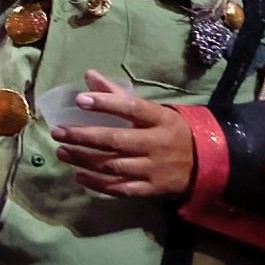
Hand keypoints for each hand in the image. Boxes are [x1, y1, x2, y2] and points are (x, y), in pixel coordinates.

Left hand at [50, 70, 193, 198]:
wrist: (207, 164)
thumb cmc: (171, 131)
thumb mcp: (154, 110)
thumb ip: (119, 94)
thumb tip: (89, 75)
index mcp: (160, 119)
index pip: (131, 107)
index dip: (106, 103)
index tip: (79, 100)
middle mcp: (156, 144)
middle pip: (115, 140)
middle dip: (83, 136)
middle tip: (57, 132)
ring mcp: (154, 169)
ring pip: (113, 165)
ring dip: (84, 159)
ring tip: (62, 152)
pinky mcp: (151, 189)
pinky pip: (120, 188)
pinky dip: (97, 183)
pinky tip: (79, 175)